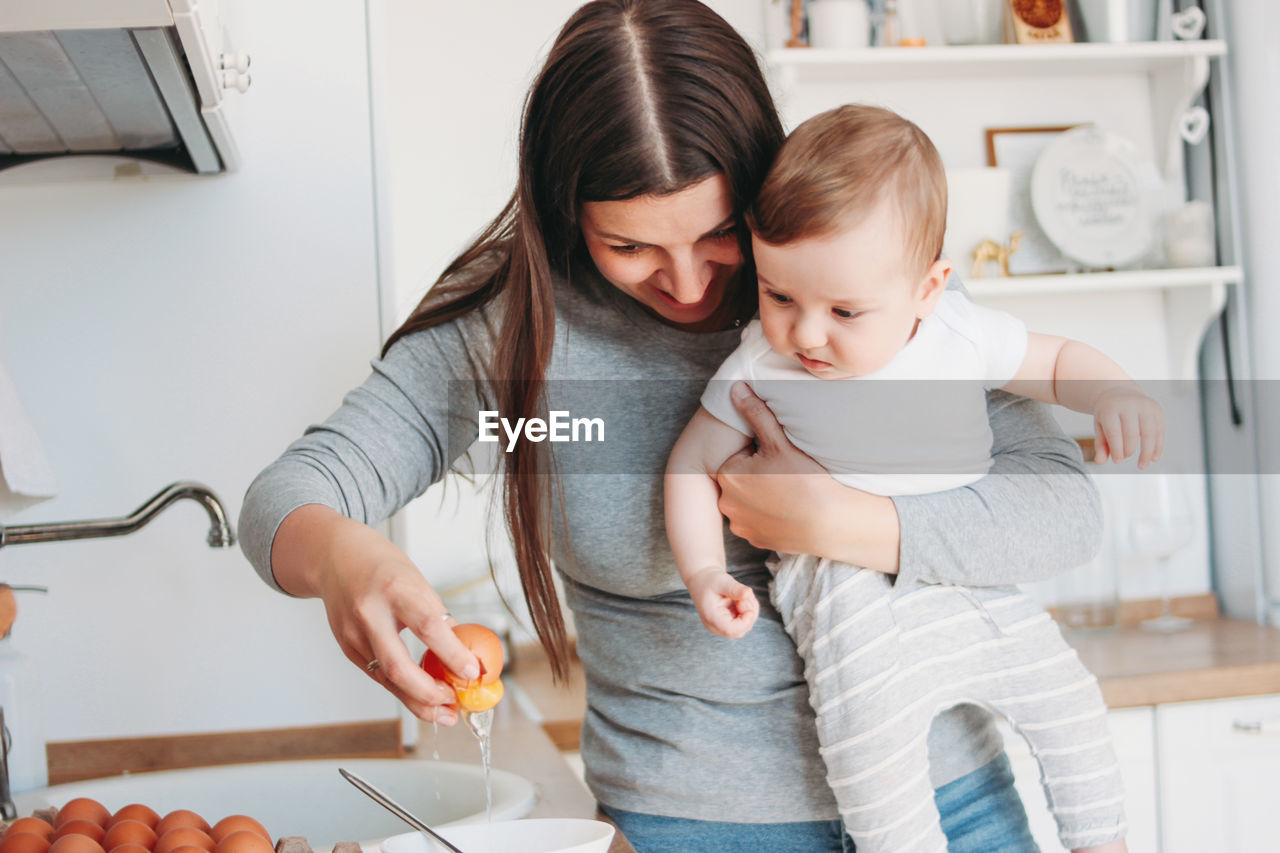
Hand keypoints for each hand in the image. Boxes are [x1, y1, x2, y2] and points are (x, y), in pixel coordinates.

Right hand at [275, 506, 480, 723]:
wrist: (334, 557)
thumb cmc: (382, 566)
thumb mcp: (416, 580)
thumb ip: (436, 615)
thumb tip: (464, 651)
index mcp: (395, 588)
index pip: (429, 627)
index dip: (453, 655)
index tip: (473, 671)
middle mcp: (370, 614)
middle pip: (399, 667)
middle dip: (430, 694)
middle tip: (454, 703)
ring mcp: (353, 634)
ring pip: (387, 680)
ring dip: (418, 703)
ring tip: (445, 713)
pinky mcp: (347, 648)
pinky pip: (378, 676)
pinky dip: (402, 690)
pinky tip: (421, 697)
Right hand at [686, 567, 758, 638]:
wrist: (703, 581)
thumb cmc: (709, 581)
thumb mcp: (722, 581)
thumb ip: (735, 589)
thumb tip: (748, 593)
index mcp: (711, 617)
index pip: (731, 630)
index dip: (745, 620)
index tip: (745, 603)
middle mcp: (717, 626)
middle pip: (742, 629)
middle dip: (749, 611)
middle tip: (742, 594)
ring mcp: (724, 626)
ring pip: (747, 625)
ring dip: (750, 608)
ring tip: (741, 593)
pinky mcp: (730, 623)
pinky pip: (747, 621)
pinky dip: (750, 608)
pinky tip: (742, 598)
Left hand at [713, 383, 901, 572]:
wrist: (831, 522)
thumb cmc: (806, 479)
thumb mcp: (780, 441)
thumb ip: (755, 413)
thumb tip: (736, 389)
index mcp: (728, 475)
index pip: (738, 457)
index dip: (759, 454)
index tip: (778, 457)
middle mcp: (727, 504)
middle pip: (740, 480)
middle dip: (756, 475)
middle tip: (786, 473)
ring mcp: (741, 526)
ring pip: (747, 502)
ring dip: (760, 496)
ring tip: (789, 492)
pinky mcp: (756, 541)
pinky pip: (758, 522)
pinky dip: (769, 516)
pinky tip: (789, 510)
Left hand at [1092, 386, 1163, 468]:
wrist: (1119, 393)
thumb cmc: (1108, 413)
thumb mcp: (1100, 426)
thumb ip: (1100, 444)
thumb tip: (1100, 462)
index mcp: (1111, 408)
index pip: (1114, 433)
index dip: (1117, 450)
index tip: (1117, 461)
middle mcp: (1129, 405)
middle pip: (1132, 434)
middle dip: (1129, 451)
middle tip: (1125, 461)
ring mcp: (1145, 406)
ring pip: (1149, 433)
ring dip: (1147, 453)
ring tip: (1143, 465)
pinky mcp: (1157, 409)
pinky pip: (1160, 431)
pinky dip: (1158, 446)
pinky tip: (1154, 458)